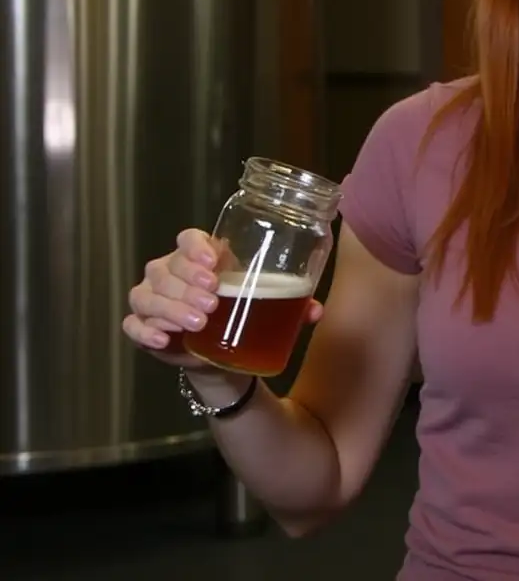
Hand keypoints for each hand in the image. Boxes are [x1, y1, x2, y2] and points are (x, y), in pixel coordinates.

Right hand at [122, 228, 325, 369]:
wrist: (223, 351)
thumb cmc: (243, 312)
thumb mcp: (268, 304)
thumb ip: (292, 303)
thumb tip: (315, 310)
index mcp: (200, 257)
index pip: (188, 239)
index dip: (196, 248)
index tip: (212, 262)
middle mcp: (170, 271)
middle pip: (167, 267)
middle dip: (188, 284)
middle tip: (213, 301)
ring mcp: (153, 296)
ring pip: (149, 294)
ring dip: (171, 307)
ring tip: (198, 322)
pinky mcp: (143, 324)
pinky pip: (133, 323)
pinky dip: (145, 329)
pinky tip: (164, 337)